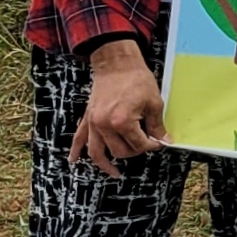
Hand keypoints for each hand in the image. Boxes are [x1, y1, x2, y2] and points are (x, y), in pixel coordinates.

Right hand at [75, 43, 167, 173]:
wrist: (116, 63)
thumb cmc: (136, 80)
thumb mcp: (154, 102)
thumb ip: (157, 125)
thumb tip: (163, 140)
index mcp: (122, 122)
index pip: (138, 144)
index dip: (152, 146)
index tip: (159, 142)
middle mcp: (104, 125)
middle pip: (120, 151)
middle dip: (135, 151)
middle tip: (145, 145)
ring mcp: (93, 123)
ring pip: (97, 151)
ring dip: (105, 164)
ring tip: (114, 173)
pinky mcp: (87, 118)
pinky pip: (79, 138)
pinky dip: (76, 151)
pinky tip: (73, 161)